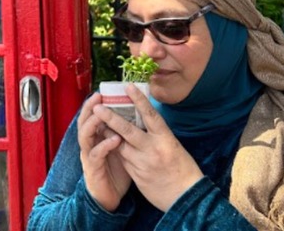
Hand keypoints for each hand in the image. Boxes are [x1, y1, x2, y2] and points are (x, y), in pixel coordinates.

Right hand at [78, 93, 131, 211]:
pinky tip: (115, 139)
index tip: (103, 90)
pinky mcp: (93, 169)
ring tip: (102, 112)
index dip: (95, 104)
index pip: (92, 117)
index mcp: (96, 138)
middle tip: (98, 96)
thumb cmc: (116, 172)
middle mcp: (89, 145)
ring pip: (85, 135)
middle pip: (84, 122)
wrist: (108, 198)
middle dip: (89, 108)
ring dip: (93, 123)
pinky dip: (105, 145)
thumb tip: (137, 117)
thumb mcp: (120, 149)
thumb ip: (123, 134)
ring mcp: (89, 156)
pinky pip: (96, 154)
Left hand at [93, 84, 202, 211]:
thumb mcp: (173, 146)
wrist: (186, 198)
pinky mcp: (136, 175)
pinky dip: (114, 149)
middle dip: (111, 118)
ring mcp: (143, 163)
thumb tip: (143, 119)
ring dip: (108, 134)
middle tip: (98, 107)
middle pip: (128, 130)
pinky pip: (122, 158)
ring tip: (97, 122)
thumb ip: (157, 134)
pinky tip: (106, 141)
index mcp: (166, 139)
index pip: (150, 115)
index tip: (128, 86)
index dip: (139, 100)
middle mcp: (153, 149)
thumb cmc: (183, 168)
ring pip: (120, 145)